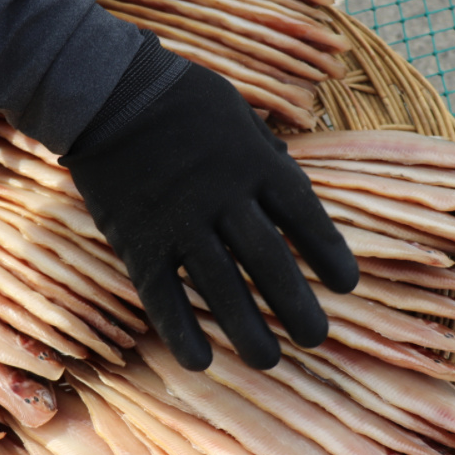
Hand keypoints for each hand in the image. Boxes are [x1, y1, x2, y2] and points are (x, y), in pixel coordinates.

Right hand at [61, 41, 358, 371]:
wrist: (108, 93)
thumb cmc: (180, 98)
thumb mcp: (237, 111)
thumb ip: (266, 150)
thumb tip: (291, 178)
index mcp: (255, 163)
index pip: (305, 217)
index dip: (329, 255)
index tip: (346, 287)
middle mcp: (223, 197)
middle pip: (269, 262)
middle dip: (296, 306)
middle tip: (315, 339)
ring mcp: (178, 222)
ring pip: (219, 286)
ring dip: (246, 329)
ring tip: (268, 361)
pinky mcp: (137, 240)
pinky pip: (161, 293)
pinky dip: (180, 330)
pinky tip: (200, 361)